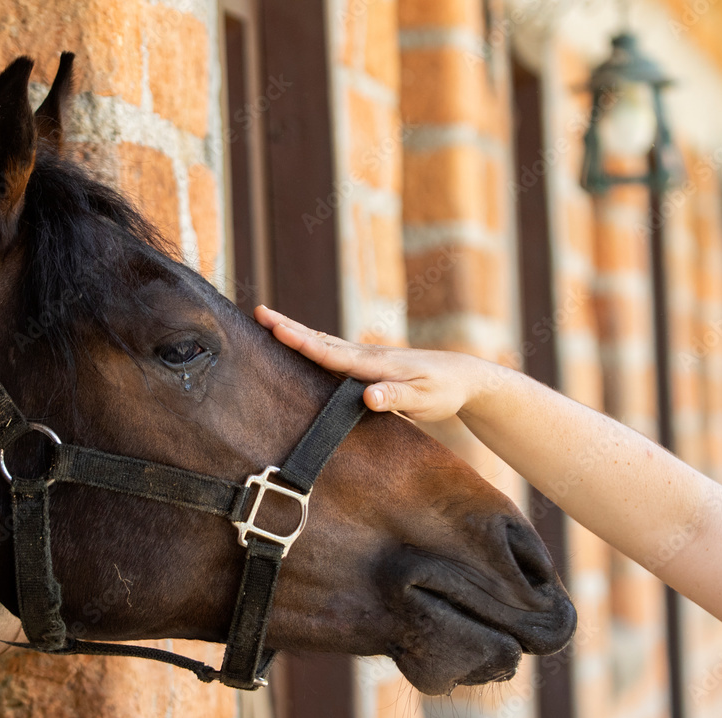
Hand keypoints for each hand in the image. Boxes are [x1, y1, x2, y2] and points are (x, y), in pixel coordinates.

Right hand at [254, 306, 473, 421]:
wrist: (462, 376)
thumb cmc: (444, 390)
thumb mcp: (424, 400)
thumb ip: (396, 397)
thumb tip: (368, 398)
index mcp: (375, 364)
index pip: (332, 354)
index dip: (302, 342)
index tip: (276, 329)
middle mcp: (367, 355)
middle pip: (320, 340)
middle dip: (288, 328)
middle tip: (259, 313)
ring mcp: (366, 356)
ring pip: (324, 341)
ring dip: (296, 331)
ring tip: (268, 321)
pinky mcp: (368, 363)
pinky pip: (333, 350)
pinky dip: (312, 341)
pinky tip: (301, 340)